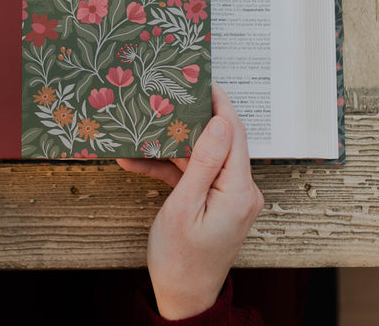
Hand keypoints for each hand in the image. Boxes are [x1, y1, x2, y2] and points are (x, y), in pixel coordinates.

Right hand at [117, 82, 263, 319]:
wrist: (183, 298)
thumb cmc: (180, 258)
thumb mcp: (184, 206)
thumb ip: (202, 162)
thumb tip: (220, 122)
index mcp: (238, 190)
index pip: (233, 132)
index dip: (219, 102)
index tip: (202, 79)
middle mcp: (240, 190)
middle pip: (220, 140)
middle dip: (193, 118)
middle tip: (170, 94)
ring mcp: (229, 196)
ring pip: (203, 156)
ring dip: (174, 145)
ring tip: (147, 125)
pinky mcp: (217, 202)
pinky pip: (195, 175)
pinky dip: (170, 168)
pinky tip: (139, 160)